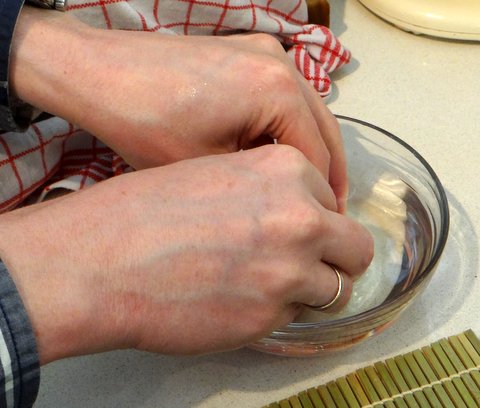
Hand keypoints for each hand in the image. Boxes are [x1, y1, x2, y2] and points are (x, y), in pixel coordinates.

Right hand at [0, 145, 371, 363]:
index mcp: (285, 170)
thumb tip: (296, 214)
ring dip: (315, 290)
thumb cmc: (148, 211)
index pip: (332, 202)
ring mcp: (290, 270)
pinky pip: (300, 316)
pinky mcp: (271, 316)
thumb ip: (267, 192)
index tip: (300, 232)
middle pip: (355, 246)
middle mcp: (300, 217)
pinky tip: (247, 302)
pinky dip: (283, 311)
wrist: (105, 256)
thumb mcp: (217, 174)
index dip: (317, 219)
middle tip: (312, 266)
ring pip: (338, 288)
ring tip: (277, 287)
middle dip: (337, 258)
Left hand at [10, 7, 346, 210]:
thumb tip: (289, 203)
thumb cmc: (145, 122)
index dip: (322, 199)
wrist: (101, 74)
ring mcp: (265, 52)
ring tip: (304, 191)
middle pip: (324, 130)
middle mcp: (280, 63)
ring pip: (307, 114)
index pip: (318, 157)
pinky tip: (277, 155)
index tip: (321, 227)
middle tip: (327, 214)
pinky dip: (287, 129)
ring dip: (308, 152)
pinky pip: (285, 97)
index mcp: (277, 90)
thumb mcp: (209, 168)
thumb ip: (260, 185)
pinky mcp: (248, 53)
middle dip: (326, 174)